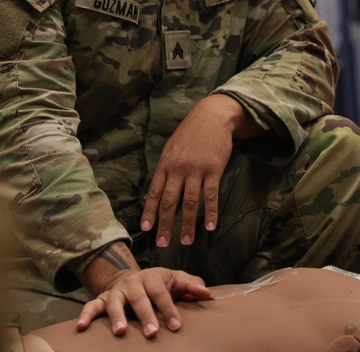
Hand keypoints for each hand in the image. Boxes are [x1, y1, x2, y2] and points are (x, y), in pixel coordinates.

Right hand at [75, 267, 211, 337]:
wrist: (131, 279)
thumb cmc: (158, 284)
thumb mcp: (175, 281)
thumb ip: (191, 286)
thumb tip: (208, 294)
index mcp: (152, 278)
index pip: (162, 294)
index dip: (169, 309)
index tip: (176, 327)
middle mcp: (132, 283)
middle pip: (139, 299)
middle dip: (146, 316)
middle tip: (153, 333)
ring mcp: (116, 291)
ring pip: (115, 302)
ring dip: (116, 317)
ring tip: (120, 333)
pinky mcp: (102, 300)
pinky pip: (91, 306)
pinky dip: (86, 315)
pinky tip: (81, 327)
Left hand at [141, 94, 256, 246]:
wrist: (212, 116)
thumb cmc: (191, 133)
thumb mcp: (172, 147)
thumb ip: (166, 168)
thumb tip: (159, 189)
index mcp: (165, 164)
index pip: (153, 192)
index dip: (149, 211)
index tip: (145, 229)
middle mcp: (177, 168)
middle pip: (168, 201)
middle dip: (164, 224)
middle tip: (163, 243)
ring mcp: (196, 169)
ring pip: (189, 202)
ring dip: (187, 223)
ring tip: (186, 241)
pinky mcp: (213, 169)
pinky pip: (211, 195)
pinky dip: (210, 212)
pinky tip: (211, 226)